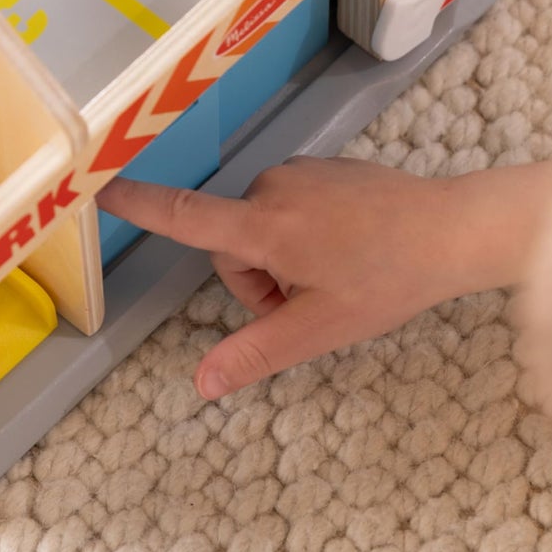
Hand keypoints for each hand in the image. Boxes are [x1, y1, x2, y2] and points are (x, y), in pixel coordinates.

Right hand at [97, 158, 551, 400]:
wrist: (453, 228)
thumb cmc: (388, 280)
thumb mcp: (320, 328)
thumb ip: (256, 352)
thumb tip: (202, 385)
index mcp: (264, 226)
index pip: (185, 215)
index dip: (138, 205)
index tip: (97, 186)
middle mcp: (272, 188)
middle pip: (231, 243)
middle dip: (257, 279)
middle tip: (309, 303)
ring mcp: (299, 172)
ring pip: (261, 226)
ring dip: (281, 257)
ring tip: (336, 276)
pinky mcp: (323, 166)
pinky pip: (289, 204)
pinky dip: (303, 232)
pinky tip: (349, 249)